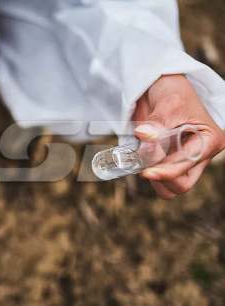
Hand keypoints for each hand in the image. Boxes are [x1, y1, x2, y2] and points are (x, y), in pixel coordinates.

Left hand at [132, 74, 224, 199]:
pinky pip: (156, 178)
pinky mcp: (166, 160)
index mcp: (209, 142)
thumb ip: (158, 121)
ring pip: (168, 187)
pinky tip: (139, 156)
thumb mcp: (170, 102)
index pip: (189, 169)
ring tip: (140, 157)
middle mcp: (198, 155)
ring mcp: (181, 160)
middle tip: (141, 163)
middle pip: (181, 185)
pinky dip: (145, 171)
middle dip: (160, 178)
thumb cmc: (174, 91)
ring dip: (151, 177)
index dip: (167, 173)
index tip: (147, 172)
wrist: (161, 86)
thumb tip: (143, 135)